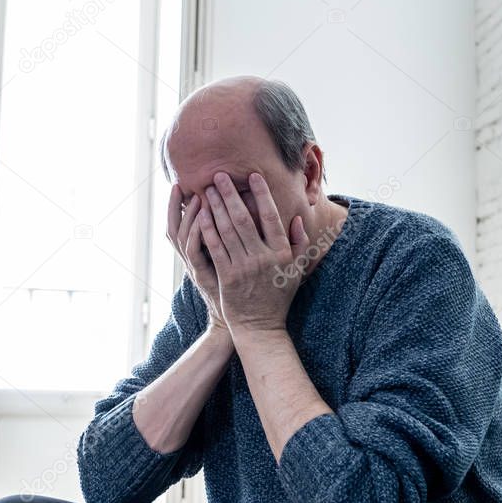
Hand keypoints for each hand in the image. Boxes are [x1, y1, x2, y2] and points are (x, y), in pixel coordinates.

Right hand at [166, 183, 228, 333]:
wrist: (244, 319)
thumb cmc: (241, 290)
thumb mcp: (231, 262)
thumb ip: (232, 239)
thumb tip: (238, 212)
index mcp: (198, 254)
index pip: (181, 225)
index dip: (177, 206)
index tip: (180, 186)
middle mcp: (193, 260)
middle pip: (176, 228)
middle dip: (176, 206)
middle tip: (180, 185)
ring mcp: (196, 268)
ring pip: (183, 238)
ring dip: (188, 217)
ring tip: (194, 197)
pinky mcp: (204, 276)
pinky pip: (194, 252)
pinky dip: (197, 235)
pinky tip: (202, 219)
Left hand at [197, 172, 309, 333]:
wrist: (260, 327)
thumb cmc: (278, 296)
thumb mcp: (297, 271)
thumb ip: (299, 244)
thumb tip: (297, 218)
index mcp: (282, 254)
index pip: (271, 217)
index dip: (261, 194)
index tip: (252, 176)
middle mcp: (263, 258)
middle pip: (244, 219)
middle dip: (230, 194)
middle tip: (219, 175)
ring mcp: (244, 268)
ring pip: (227, 230)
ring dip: (216, 207)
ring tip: (208, 189)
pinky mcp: (227, 277)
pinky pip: (215, 248)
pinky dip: (207, 229)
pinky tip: (201, 214)